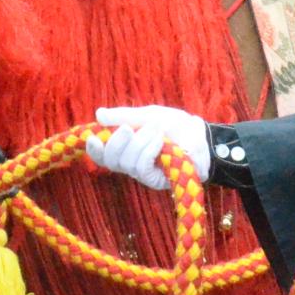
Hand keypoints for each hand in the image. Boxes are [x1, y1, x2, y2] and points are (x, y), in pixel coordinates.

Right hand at [88, 105, 210, 190]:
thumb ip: (124, 116)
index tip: (92, 137)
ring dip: (140, 142)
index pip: (102, 154)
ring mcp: (143, 173)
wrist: (201, 136)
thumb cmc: (177, 126)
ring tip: (156, 130)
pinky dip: (148, 150)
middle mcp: (131, 162)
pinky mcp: (155, 180)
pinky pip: (141, 167)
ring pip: (126, 163)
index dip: (93, 149)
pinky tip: (159, 141)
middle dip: (116, 142)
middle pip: (110, 160)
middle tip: (129, 128)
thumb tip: (99, 115)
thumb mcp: (149, 115)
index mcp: (127, 146)